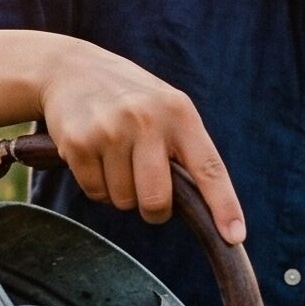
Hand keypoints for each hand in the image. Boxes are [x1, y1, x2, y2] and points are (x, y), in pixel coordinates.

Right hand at [39, 42, 245, 240]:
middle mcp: (146, 120)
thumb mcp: (166, 108)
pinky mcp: (78, 143)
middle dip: (154, 210)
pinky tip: (95, 155)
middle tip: (146, 189)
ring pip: (124, 201)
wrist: (70, 69)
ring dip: (121, 193)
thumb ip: (185, 148)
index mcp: (179, 113)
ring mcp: (110, 131)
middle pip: (157, 201)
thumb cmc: (131, 98)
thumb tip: (199, 205)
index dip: (223, 206)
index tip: (235, 236)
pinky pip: (95, 193)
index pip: (208, 168)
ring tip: (115, 158)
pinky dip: (97, 186)